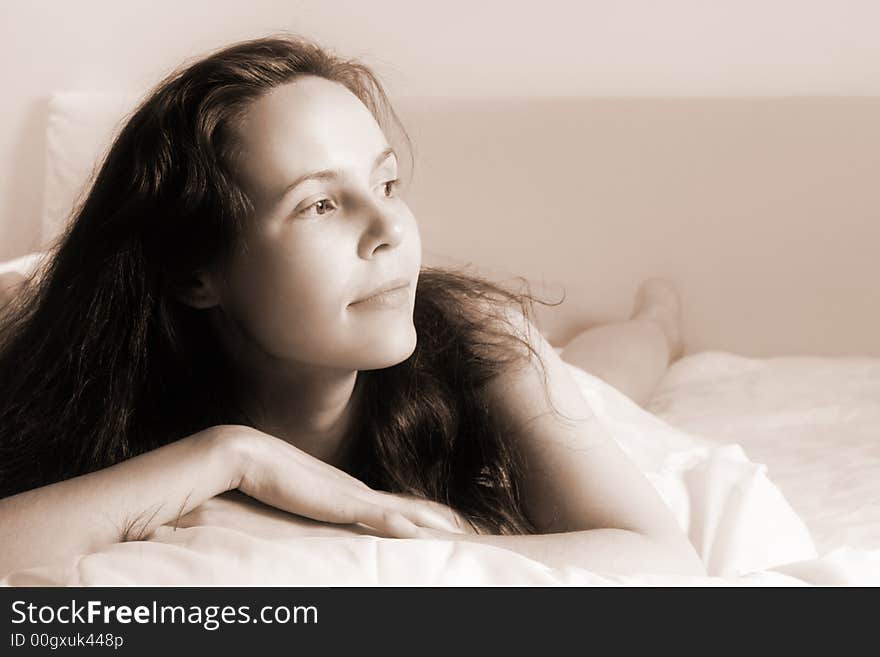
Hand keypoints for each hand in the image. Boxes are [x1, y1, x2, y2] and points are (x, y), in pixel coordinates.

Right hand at [215, 425, 473, 538]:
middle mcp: (357, 491)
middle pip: (408, 507)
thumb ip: (307, 505)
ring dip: (431, 525)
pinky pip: (382, 517)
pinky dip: (406, 527)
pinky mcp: (343, 502)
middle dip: (436, 518)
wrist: (249, 453)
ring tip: (460, 534)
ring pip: (404, 512)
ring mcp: (352, 495)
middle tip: (466, 529)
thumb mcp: (294, 497)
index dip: (420, 513)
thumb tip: (309, 511)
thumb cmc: (265, 477)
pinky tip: (426, 536)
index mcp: (348, 491)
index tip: (443, 522)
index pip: (394, 505)